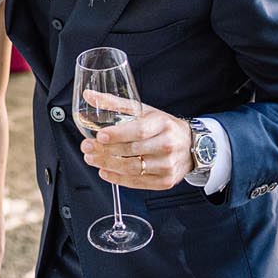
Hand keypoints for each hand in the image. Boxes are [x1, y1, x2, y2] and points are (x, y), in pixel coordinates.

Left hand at [79, 91, 193, 190]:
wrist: (191, 145)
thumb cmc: (163, 126)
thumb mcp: (143, 110)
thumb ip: (115, 103)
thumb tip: (89, 95)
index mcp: (163, 124)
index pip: (139, 131)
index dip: (117, 134)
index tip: (99, 135)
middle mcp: (167, 145)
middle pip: (132, 151)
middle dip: (105, 150)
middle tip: (86, 147)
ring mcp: (167, 165)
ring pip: (132, 168)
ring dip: (108, 165)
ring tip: (91, 159)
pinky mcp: (165, 181)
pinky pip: (138, 182)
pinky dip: (118, 179)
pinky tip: (105, 172)